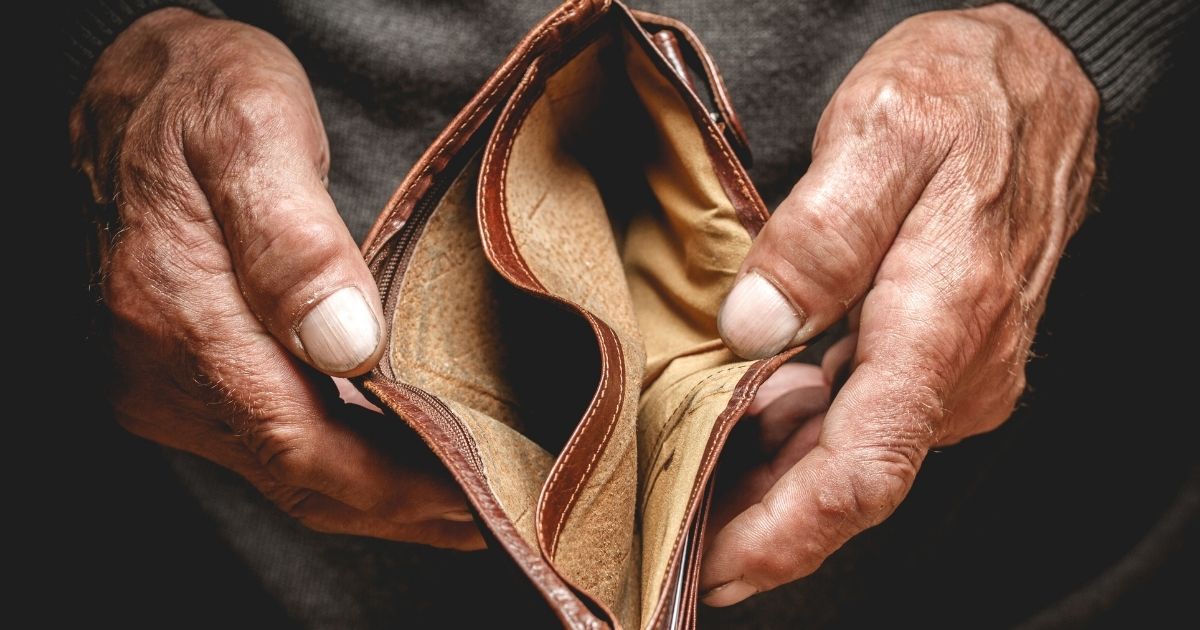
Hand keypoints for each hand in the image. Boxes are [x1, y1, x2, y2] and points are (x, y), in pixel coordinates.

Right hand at [71, 8, 480, 548]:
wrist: (130, 89)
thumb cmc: (199, 95)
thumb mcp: (253, 131)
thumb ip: (296, 243)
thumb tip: (348, 347)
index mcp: (185, 317)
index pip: (300, 446)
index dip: (392, 487)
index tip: (471, 498)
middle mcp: (164, 370)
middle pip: (297, 477)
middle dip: (397, 507)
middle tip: (488, 512)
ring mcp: (165, 379)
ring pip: (283, 469)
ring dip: (374, 491)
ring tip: (460, 492)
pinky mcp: (177, 374)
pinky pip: (266, 440)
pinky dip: (338, 459)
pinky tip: (393, 452)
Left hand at [704, 3, 1096, 604]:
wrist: (1036, 82)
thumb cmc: (964, 97)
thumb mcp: (882, 132)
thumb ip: (819, 236)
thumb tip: (752, 328)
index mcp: (939, 325)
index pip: (861, 471)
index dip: (786, 535)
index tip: (722, 569)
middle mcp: (957, 369)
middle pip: (849, 480)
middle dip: (763, 523)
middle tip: (678, 537)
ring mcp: (956, 368)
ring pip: (855, 454)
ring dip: (777, 481)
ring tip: (696, 487)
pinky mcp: (943, 354)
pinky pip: (867, 419)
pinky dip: (804, 437)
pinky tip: (751, 425)